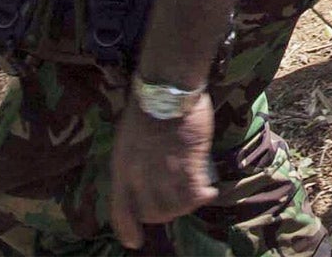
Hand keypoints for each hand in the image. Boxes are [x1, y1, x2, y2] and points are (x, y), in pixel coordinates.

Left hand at [109, 92, 215, 247]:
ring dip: (186, 206)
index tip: (135, 242)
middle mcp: (140, 176)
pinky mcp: (187, 162)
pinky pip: (194, 192)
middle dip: (165, 215)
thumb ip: (133, 163)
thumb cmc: (145, 108)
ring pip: (174, 205)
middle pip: (152, 212)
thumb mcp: (126, 140)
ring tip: (196, 198)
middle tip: (177, 208)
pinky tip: (210, 192)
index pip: (120, 211)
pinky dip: (203, 196)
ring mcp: (164, 171)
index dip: (128, 230)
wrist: (167, 90)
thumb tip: (142, 179)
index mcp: (121, 170)